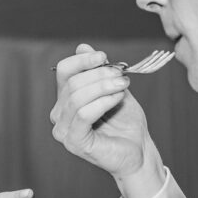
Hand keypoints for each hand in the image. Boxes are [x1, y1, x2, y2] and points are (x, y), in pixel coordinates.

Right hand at [50, 44, 152, 179]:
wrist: (138, 150)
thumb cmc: (125, 122)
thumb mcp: (113, 88)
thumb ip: (98, 70)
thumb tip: (82, 47)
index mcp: (65, 99)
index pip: (64, 71)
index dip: (82, 60)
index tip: (103, 57)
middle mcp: (59, 114)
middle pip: (72, 83)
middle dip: (99, 74)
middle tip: (121, 76)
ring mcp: (64, 130)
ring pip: (77, 97)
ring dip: (104, 87)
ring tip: (123, 86)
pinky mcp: (74, 142)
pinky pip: (83, 114)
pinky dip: (103, 102)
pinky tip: (118, 98)